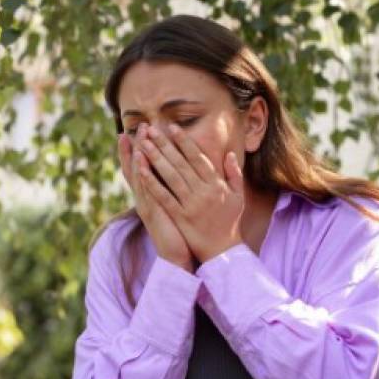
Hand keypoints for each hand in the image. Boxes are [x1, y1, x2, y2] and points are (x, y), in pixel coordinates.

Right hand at [119, 123, 194, 272]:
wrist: (175, 255)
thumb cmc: (177, 230)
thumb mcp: (173, 204)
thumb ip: (173, 187)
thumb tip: (176, 170)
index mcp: (151, 194)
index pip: (141, 168)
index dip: (137, 150)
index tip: (136, 131)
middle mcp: (144, 196)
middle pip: (135, 168)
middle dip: (135, 147)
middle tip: (137, 127)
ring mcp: (146, 204)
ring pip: (138, 176)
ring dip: (136, 156)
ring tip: (137, 138)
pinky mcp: (152, 212)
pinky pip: (146, 191)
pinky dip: (142, 176)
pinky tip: (140, 163)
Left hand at [137, 123, 244, 262]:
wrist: (222, 251)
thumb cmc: (229, 221)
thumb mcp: (237, 196)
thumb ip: (234, 174)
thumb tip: (229, 154)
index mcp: (216, 184)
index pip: (197, 158)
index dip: (184, 142)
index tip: (172, 127)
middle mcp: (203, 192)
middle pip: (181, 164)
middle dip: (164, 145)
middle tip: (150, 130)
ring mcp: (191, 204)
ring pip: (171, 177)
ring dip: (155, 159)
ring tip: (142, 144)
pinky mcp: (180, 216)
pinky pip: (164, 197)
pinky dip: (152, 183)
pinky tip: (141, 170)